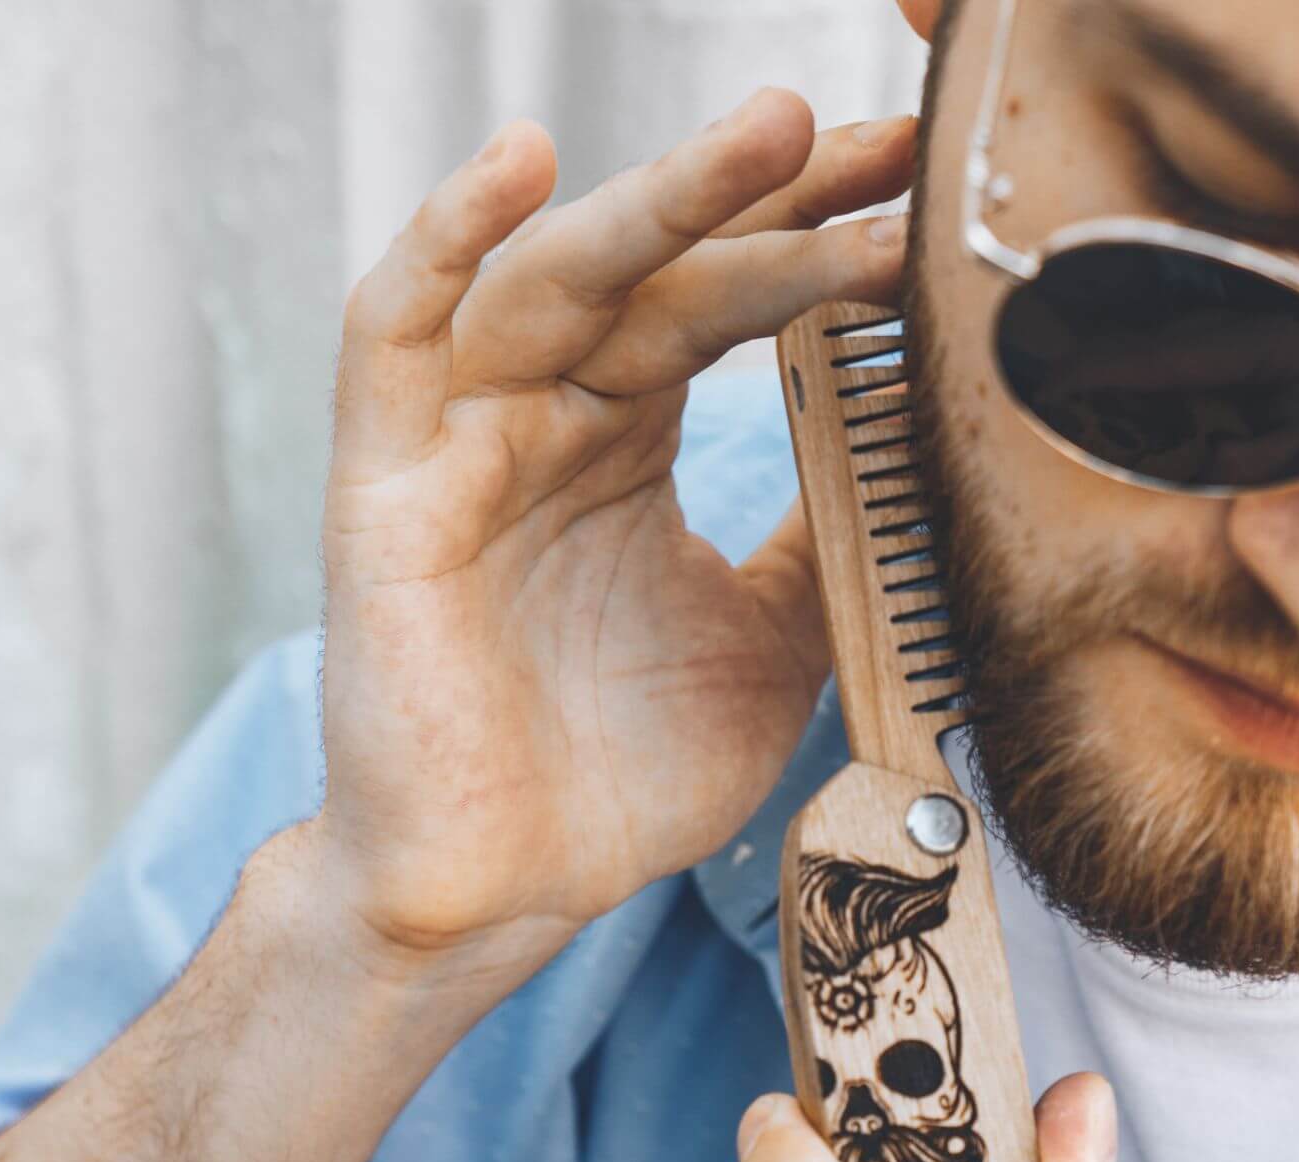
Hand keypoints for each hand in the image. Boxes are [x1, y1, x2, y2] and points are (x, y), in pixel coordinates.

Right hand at [313, 93, 915, 959]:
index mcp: (626, 447)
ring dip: (659, 202)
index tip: (913, 197)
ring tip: (773, 135)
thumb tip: (912, 452)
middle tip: (881, 148)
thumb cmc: (622, 775)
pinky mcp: (385, 491)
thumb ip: (821, 543)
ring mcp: (464, 447)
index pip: (721, 306)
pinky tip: (523, 164)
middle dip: (768, 205)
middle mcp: (547, 424)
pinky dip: (442, 246)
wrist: (509, 888)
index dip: (811, 243)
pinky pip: (392, 339)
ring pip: (552, 282)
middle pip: (657, 275)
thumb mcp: (767, 645)